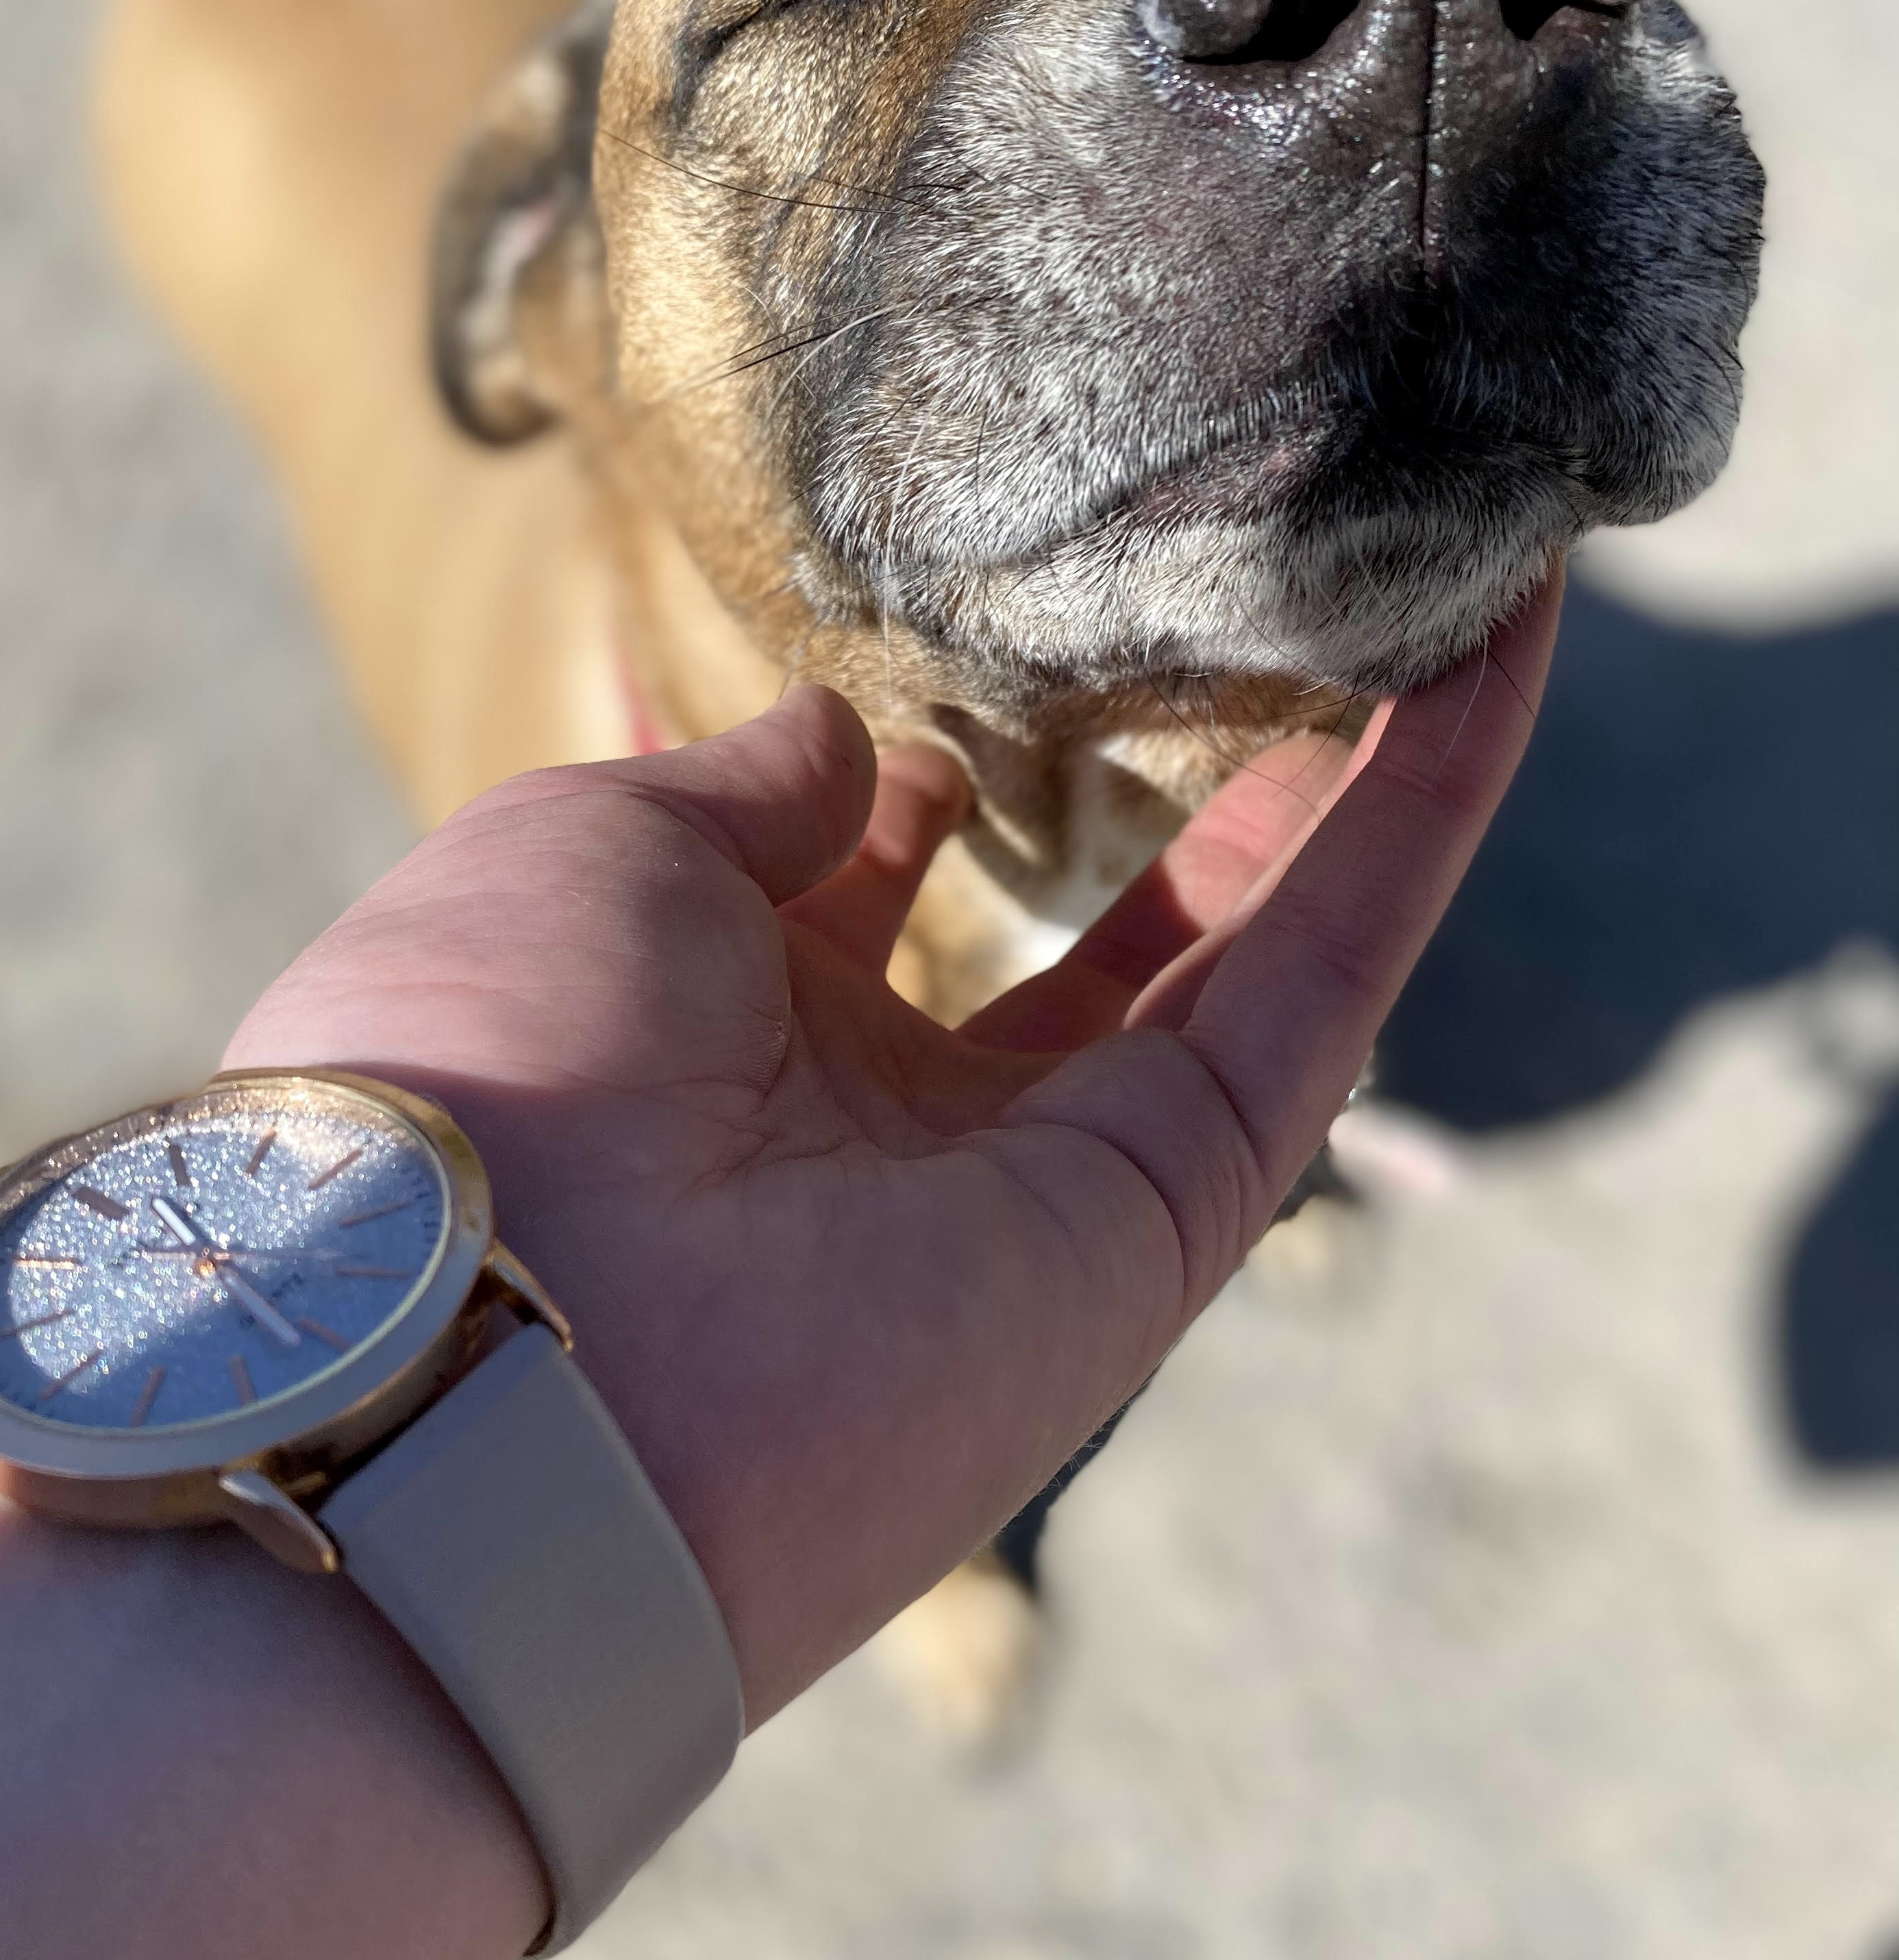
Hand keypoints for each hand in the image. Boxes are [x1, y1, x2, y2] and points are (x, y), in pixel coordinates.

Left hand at [228, 577, 1559, 1724]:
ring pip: (1259, 950)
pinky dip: (1412, 836)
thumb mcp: (590, 855)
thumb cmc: (481, 1072)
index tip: (1055, 615)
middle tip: (1328, 601)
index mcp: (737, 1024)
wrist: (471, 1363)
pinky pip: (1316, 997)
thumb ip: (756, 790)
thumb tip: (868, 733)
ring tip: (1472, 596)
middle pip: (1113, 923)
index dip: (982, 740)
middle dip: (1219, 767)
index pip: (902, 864)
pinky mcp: (1160, 1213)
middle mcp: (900, 1114)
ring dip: (1375, 778)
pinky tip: (1488, 672)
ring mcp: (1046, 1173)